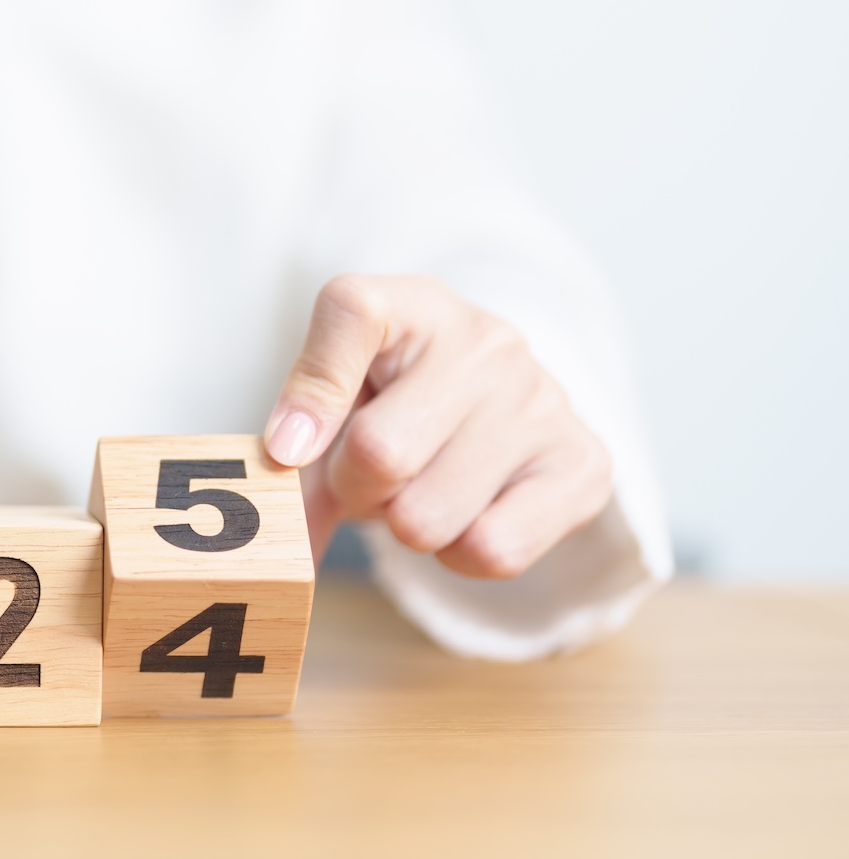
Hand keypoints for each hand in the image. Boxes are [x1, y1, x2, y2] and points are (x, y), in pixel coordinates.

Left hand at [263, 275, 611, 579]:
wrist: (498, 405)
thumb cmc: (396, 400)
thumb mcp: (337, 391)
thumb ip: (293, 437)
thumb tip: (275, 514)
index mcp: (413, 303)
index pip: (352, 312)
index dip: (310, 400)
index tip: (291, 447)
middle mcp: (486, 341)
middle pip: (379, 453)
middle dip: (356, 487)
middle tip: (373, 475)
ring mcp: (543, 399)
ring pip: (427, 518)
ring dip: (406, 525)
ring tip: (422, 489)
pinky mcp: (584, 462)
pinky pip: (491, 552)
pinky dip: (459, 556)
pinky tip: (466, 515)